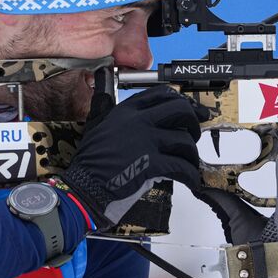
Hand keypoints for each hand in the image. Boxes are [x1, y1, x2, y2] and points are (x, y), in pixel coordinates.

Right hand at [61, 86, 209, 228]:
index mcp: (126, 111)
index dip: (183, 102)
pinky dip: (191, 176)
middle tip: (194, 137)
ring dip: (192, 156)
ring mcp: (144, 142)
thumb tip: (115, 88)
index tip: (193, 111)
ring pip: (185, 141)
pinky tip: (190, 181)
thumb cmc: (90, 164)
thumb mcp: (98, 125)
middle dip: (194, 123)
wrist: (83, 189)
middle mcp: (137, 121)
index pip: (163, 94)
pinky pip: (182, 167)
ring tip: (188, 165)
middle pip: (181, 110)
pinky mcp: (150, 165)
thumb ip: (111, 107)